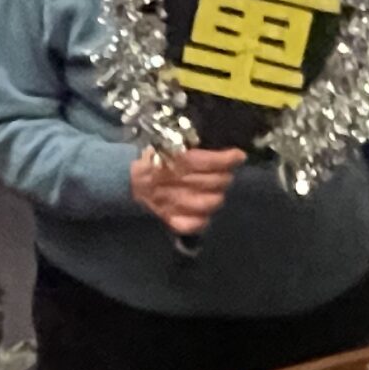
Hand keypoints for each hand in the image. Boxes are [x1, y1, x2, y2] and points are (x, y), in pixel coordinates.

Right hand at [129, 147, 243, 236]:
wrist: (129, 180)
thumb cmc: (155, 159)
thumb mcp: (170, 145)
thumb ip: (192, 148)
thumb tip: (223, 148)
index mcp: (174, 160)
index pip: (206, 161)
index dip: (226, 159)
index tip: (239, 156)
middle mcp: (174, 182)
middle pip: (213, 183)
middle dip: (225, 177)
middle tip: (227, 173)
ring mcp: (172, 203)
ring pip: (208, 204)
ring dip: (217, 196)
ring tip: (217, 190)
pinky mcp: (169, 219)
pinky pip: (193, 224)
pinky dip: (203, 219)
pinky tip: (204, 212)